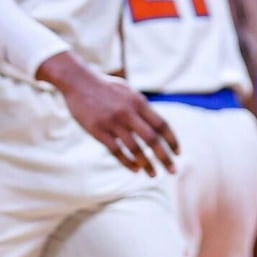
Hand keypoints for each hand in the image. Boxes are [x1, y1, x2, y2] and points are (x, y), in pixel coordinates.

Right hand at [41, 56, 178, 175]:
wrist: (78, 81)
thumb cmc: (106, 87)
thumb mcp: (129, 92)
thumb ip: (142, 107)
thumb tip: (156, 125)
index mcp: (139, 102)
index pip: (162, 125)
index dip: (172, 141)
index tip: (178, 153)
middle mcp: (128, 113)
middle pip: (152, 140)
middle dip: (165, 157)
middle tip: (173, 171)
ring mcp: (113, 122)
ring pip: (135, 149)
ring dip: (147, 164)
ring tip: (153, 175)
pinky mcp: (98, 130)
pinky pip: (116, 151)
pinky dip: (127, 162)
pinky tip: (135, 169)